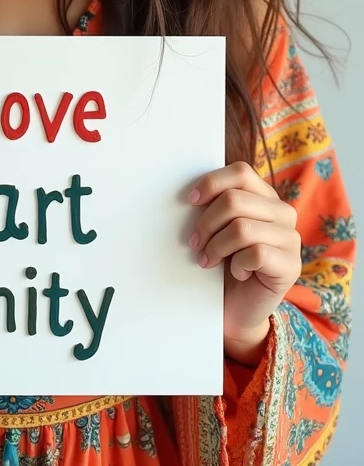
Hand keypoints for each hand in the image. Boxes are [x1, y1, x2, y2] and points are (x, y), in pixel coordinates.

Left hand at [188, 161, 301, 364]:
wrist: (236, 309)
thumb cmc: (223, 264)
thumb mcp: (218, 228)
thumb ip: (216, 206)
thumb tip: (191, 194)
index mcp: (265, 196)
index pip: (241, 172)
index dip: (212, 183)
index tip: (190, 201)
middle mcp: (283, 213)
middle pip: (235, 200)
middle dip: (206, 222)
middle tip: (194, 243)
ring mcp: (291, 239)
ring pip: (242, 227)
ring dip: (216, 245)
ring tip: (208, 259)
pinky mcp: (291, 266)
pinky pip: (256, 253)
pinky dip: (237, 264)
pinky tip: (236, 273)